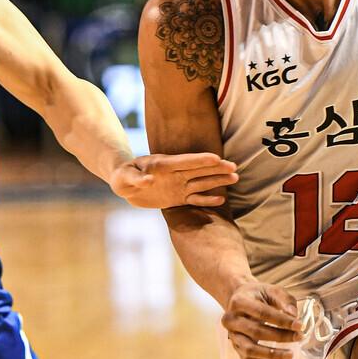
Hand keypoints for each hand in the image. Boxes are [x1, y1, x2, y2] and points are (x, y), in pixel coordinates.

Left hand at [109, 152, 237, 208]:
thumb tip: (148, 181)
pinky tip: (221, 199)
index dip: (200, 160)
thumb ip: (135, 179)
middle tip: (234, 167)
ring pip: (201, 183)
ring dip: (217, 180)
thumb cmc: (123, 177)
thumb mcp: (123, 177)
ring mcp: (178, 185)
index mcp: (163, 165)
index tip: (216, 158)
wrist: (126, 183)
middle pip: (199, 170)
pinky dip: (206, 200)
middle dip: (216, 169)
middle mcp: (175, 174)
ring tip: (234, 177)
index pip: (184, 161)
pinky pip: (195, 199)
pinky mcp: (178, 197)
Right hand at [222, 281, 303, 358]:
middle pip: (256, 332)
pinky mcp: (235, 346)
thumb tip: (294, 315)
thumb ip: (285, 300)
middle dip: (280, 336)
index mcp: (239, 301)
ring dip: (272, 355)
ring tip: (290, 355)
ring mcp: (232, 335)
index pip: (262, 313)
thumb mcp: (272, 289)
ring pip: (250, 350)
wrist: (239, 299)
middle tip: (299, 337)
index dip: (282, 320)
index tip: (299, 325)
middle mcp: (231, 319)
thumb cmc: (258, 295)